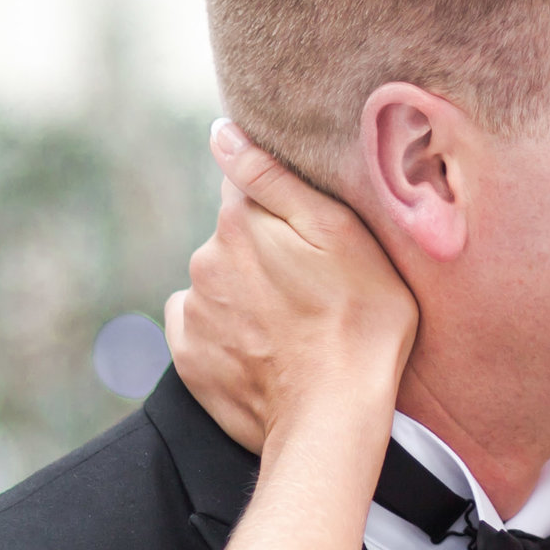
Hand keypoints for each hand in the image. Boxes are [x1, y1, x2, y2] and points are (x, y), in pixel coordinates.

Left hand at [167, 120, 417, 456]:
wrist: (334, 417)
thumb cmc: (360, 321)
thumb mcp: (341, 234)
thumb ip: (274, 177)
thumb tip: (221, 132)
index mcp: (239, 220)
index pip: (247, 186)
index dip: (281, 205)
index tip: (310, 233)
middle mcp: (204, 259)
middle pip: (236, 239)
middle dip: (267, 253)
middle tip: (317, 288)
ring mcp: (194, 310)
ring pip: (221, 284)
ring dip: (250, 294)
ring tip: (296, 324)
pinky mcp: (189, 356)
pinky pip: (203, 327)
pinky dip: (229, 333)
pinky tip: (266, 349)